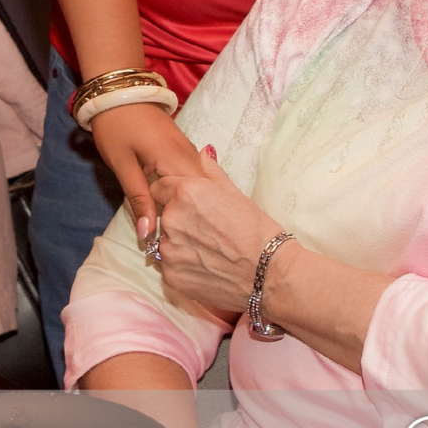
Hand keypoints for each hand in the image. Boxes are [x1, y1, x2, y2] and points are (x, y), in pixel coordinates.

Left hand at [90, 102, 202, 243]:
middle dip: (188, 215)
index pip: (195, 201)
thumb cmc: (116, 126)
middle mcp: (191, 155)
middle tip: (172, 236)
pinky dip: (185, 191)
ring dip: (188, 204)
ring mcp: (190, 149)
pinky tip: (176, 204)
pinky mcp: (184, 147)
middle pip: (200, 194)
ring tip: (176, 224)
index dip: (185, 222)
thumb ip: (138, 200)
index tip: (170, 240)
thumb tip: (147, 235)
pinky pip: (192, 175)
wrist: (117, 90)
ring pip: (198, 185)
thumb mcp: (123, 166)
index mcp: (177, 160)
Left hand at [147, 149, 280, 317]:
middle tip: (204, 230)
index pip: (159, 187)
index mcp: (185, 193)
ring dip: (179, 243)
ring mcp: (169, 249)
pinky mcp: (172, 275)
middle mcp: (172, 219)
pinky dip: (182, 265)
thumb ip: (211, 171)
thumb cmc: (256, 231)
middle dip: (178, 219)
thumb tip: (203, 151)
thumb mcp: (235, 194)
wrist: (268, 274)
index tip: (187, 205)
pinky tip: (205, 267)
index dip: (172, 194)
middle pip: (163, 214)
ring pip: (165, 241)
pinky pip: (169, 265)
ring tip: (207, 251)